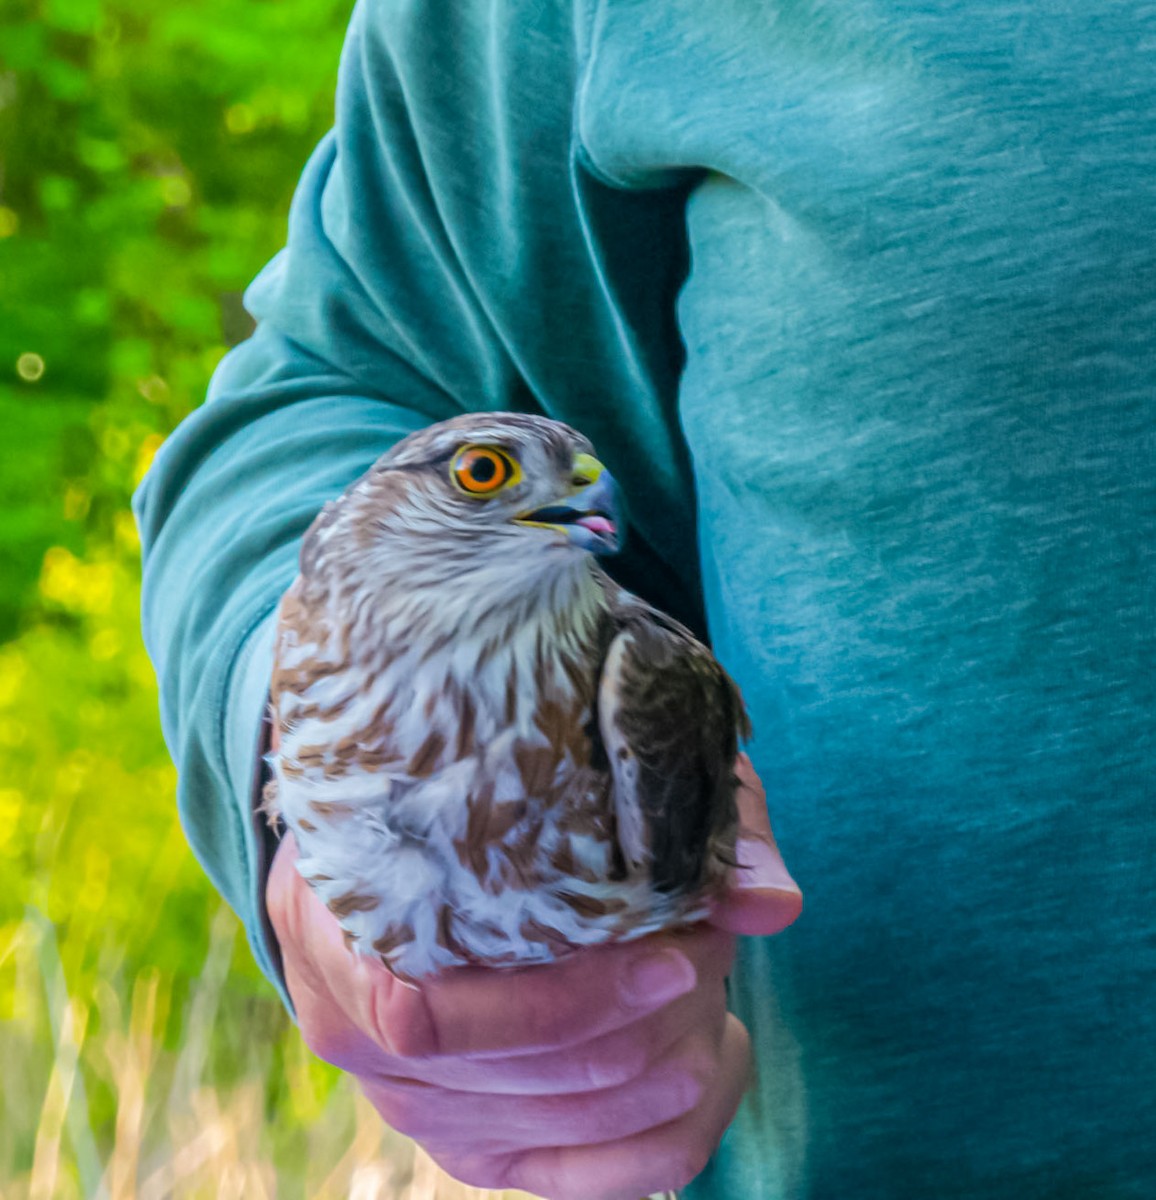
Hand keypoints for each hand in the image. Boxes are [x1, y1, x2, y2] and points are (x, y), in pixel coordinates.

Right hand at [266, 754, 801, 1199]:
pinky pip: (602, 1181)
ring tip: (715, 974)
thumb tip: (772, 903)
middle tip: (715, 936)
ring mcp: (422, 1109)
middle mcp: (366, 1041)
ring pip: (584, 1125)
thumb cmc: (469, 798)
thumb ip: (668, 817)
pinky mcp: (478, 1151)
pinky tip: (721, 1049)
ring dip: (681, 1052)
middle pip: (540, 1073)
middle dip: (661, 1009)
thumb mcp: (548, 769)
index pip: (435, 1018)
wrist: (396, 855)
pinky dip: (686, 1128)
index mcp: (339, 938)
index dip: (571, 997)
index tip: (674, 947)